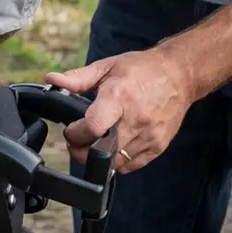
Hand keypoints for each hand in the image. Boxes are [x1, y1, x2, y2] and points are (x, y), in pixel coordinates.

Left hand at [44, 48, 204, 174]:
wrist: (180, 75)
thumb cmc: (143, 69)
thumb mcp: (108, 67)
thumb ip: (78, 78)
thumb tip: (51, 80)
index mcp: (119, 97)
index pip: (92, 127)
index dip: (75, 134)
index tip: (71, 129)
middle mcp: (135, 120)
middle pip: (101, 151)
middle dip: (81, 151)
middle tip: (78, 140)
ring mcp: (148, 136)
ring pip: (114, 163)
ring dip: (98, 158)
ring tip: (95, 142)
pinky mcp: (157, 147)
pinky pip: (131, 165)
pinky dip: (117, 161)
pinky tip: (114, 145)